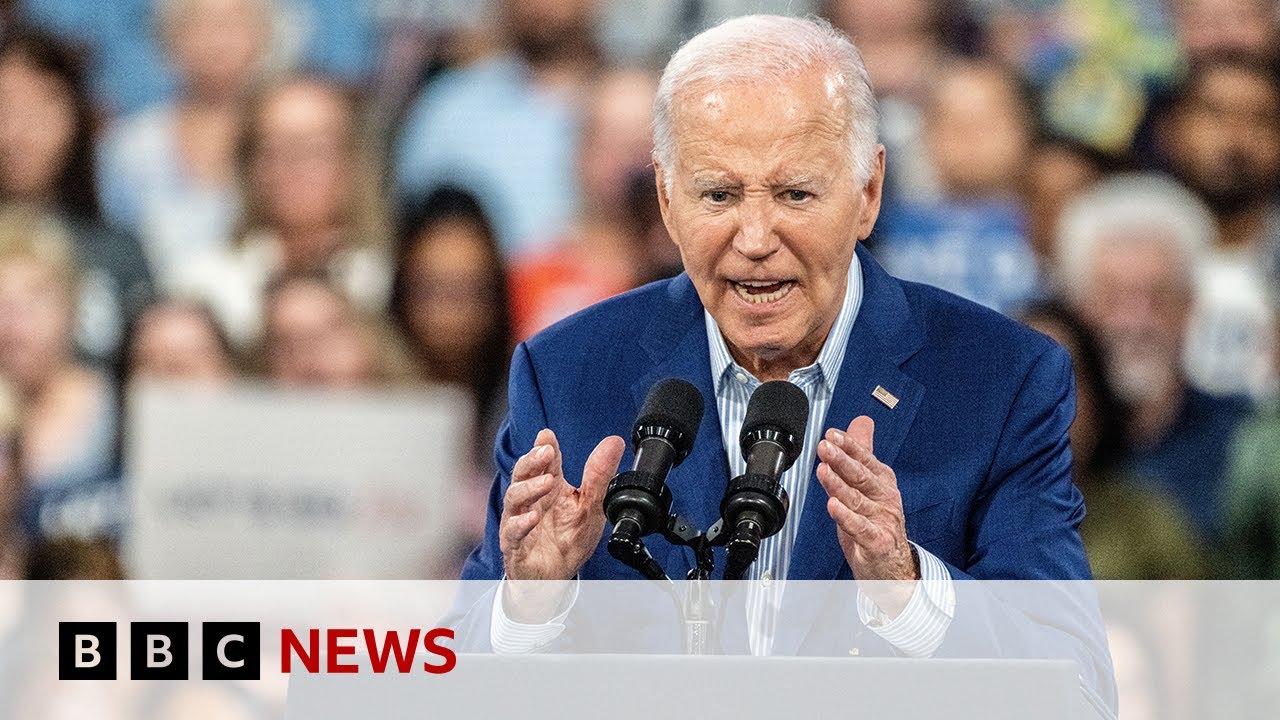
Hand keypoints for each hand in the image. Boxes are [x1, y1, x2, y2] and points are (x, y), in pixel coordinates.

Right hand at [500, 429, 625, 581]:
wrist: (553, 580)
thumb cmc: (567, 542)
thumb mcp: (591, 507)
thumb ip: (599, 476)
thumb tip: (614, 442)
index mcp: (549, 489)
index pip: (544, 463)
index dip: (544, 447)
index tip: (547, 436)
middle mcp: (531, 501)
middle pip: (523, 473)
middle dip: (532, 460)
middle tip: (546, 452)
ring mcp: (519, 521)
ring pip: (514, 498)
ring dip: (529, 488)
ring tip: (546, 483)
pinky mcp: (514, 545)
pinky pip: (512, 531)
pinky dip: (521, 523)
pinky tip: (532, 517)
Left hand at [816, 416, 918, 616]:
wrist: (893, 568)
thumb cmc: (878, 524)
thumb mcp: (870, 486)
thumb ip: (863, 455)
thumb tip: (860, 423)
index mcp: (882, 483)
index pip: (866, 459)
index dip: (849, 446)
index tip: (832, 434)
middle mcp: (884, 499)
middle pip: (861, 476)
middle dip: (842, 460)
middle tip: (825, 447)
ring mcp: (882, 520)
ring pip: (857, 500)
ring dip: (838, 484)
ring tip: (823, 471)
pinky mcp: (877, 542)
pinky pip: (859, 527)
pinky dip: (846, 517)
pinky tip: (833, 505)